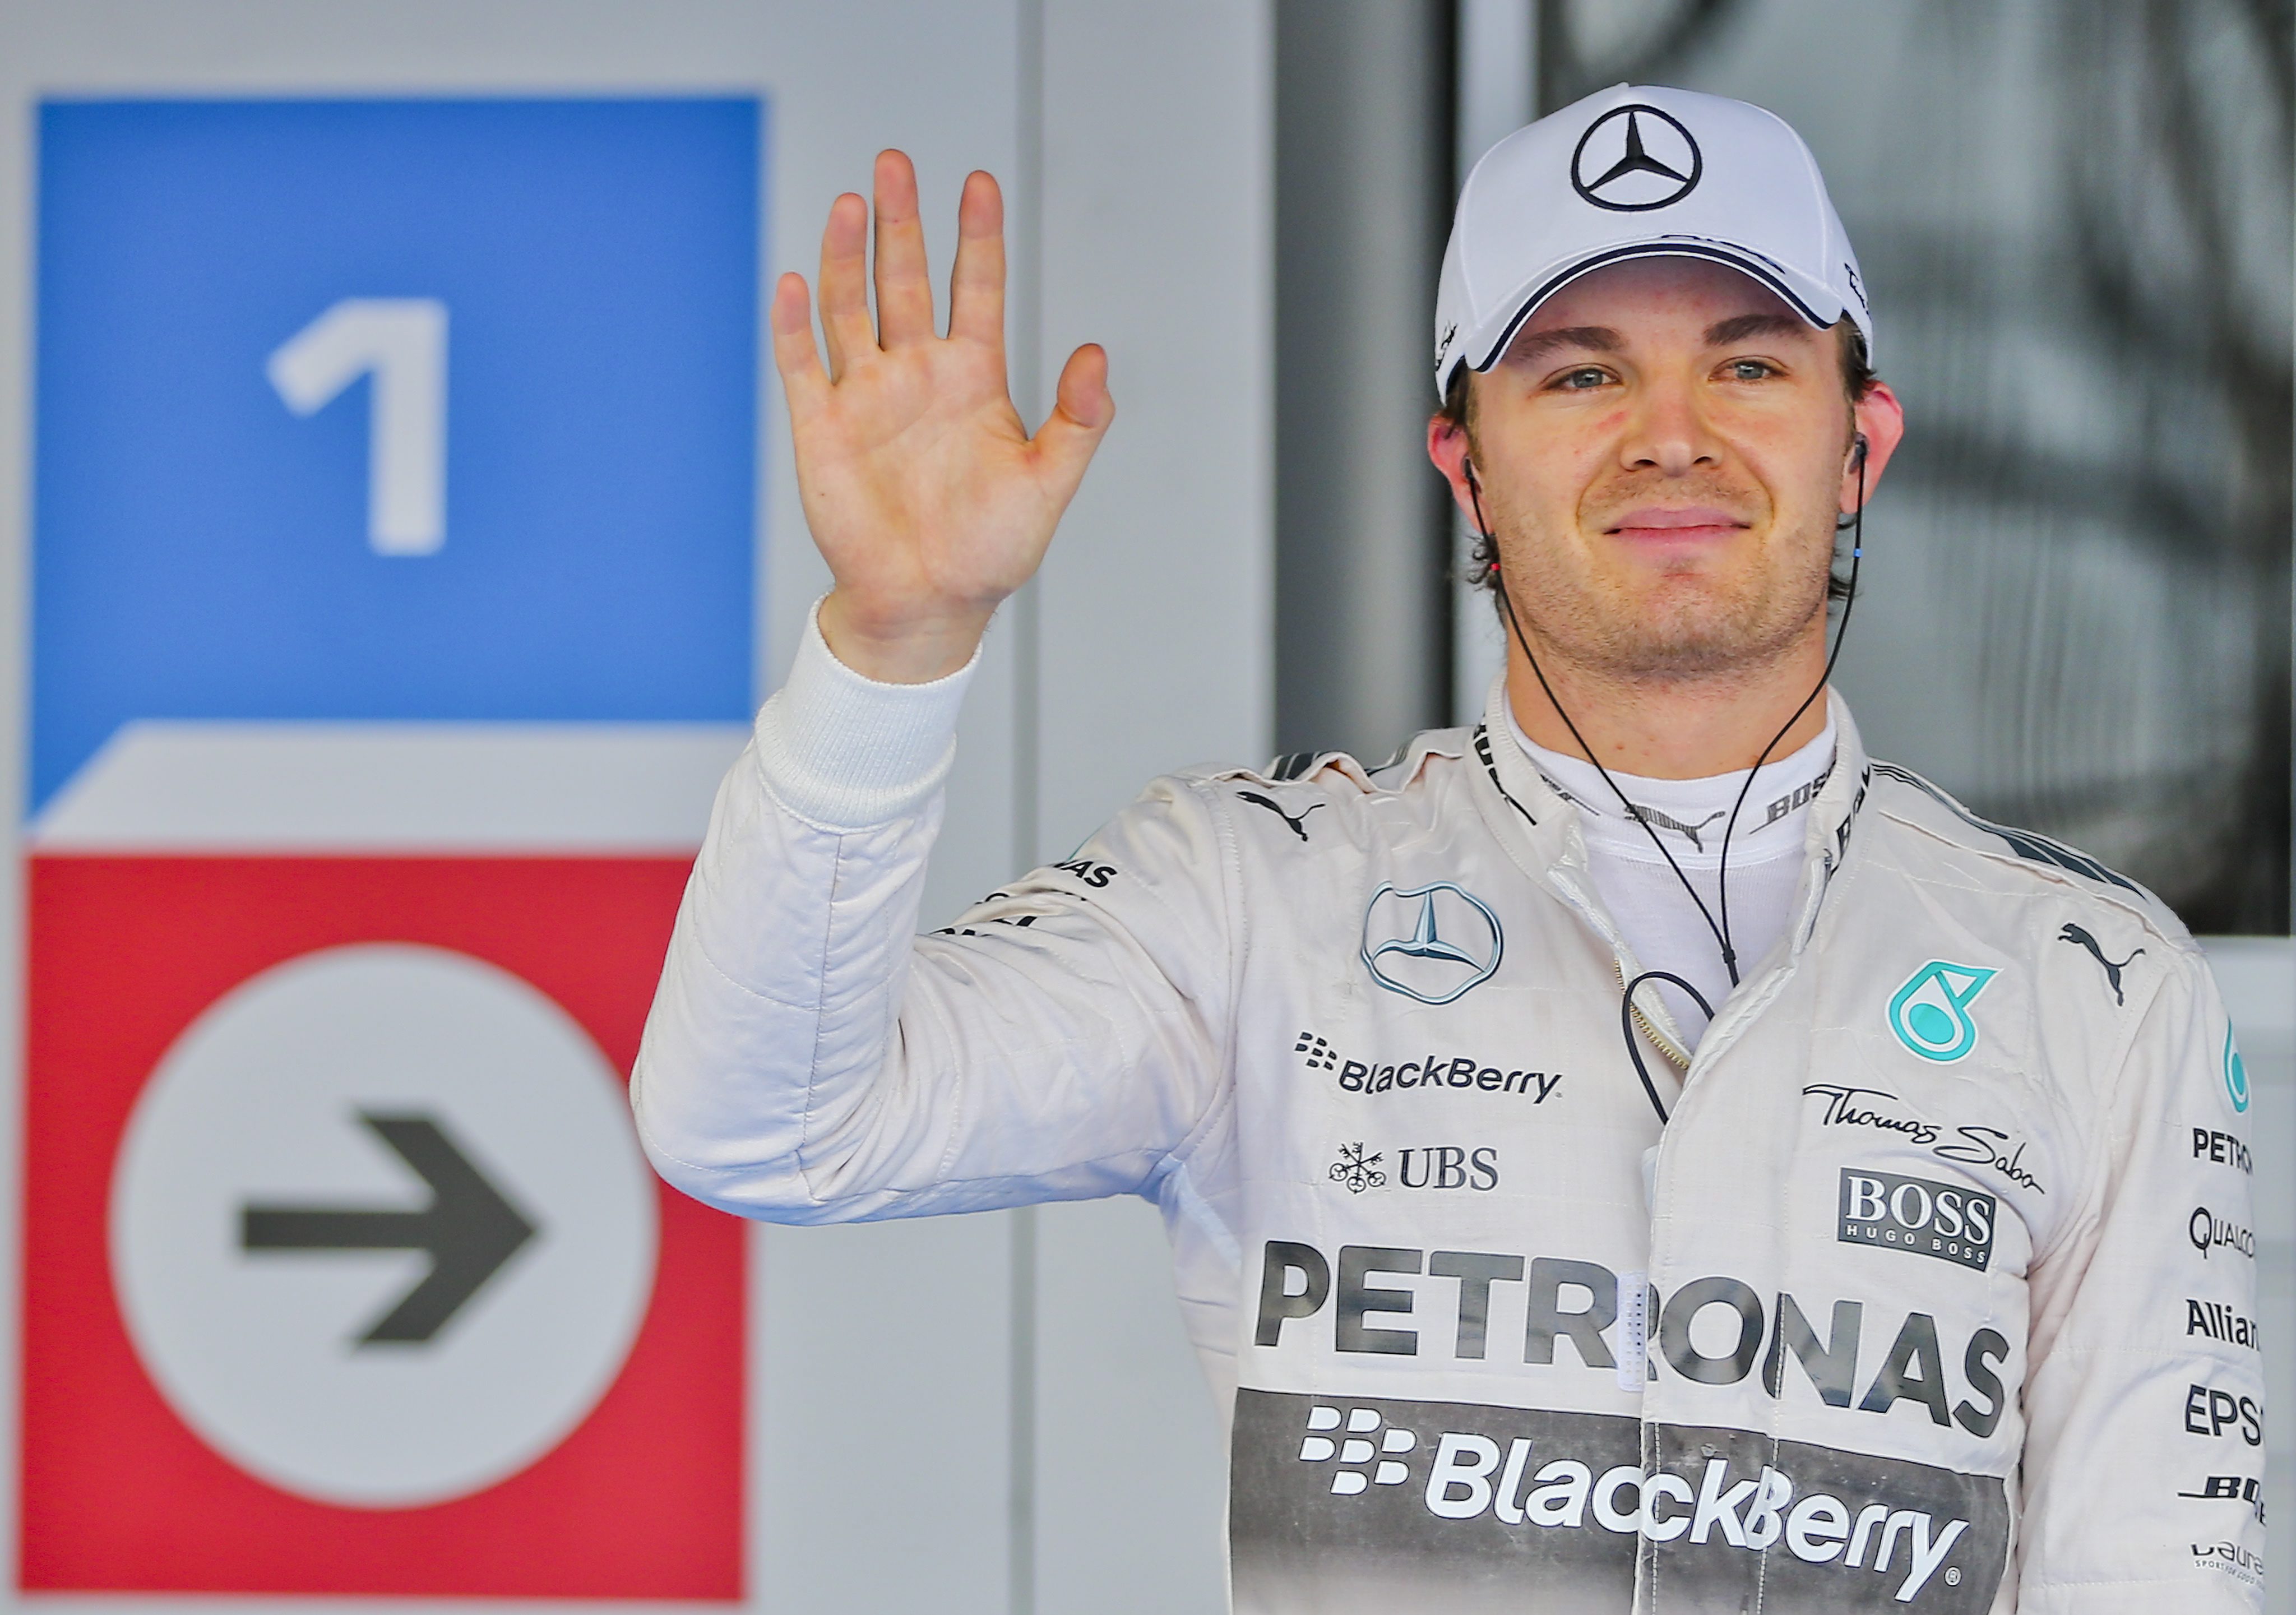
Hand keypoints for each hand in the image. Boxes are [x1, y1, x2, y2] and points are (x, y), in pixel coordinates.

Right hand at [773, 151, 1113, 682]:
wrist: (929, 605)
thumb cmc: (991, 550)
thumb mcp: (1049, 483)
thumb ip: (1078, 420)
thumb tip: (1098, 355)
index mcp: (973, 378)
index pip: (976, 287)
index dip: (977, 235)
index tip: (979, 182)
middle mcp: (917, 374)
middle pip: (907, 278)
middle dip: (901, 221)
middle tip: (895, 161)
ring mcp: (866, 396)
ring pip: (851, 307)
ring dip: (848, 257)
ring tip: (852, 202)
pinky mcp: (822, 428)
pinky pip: (802, 365)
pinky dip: (794, 325)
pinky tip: (793, 282)